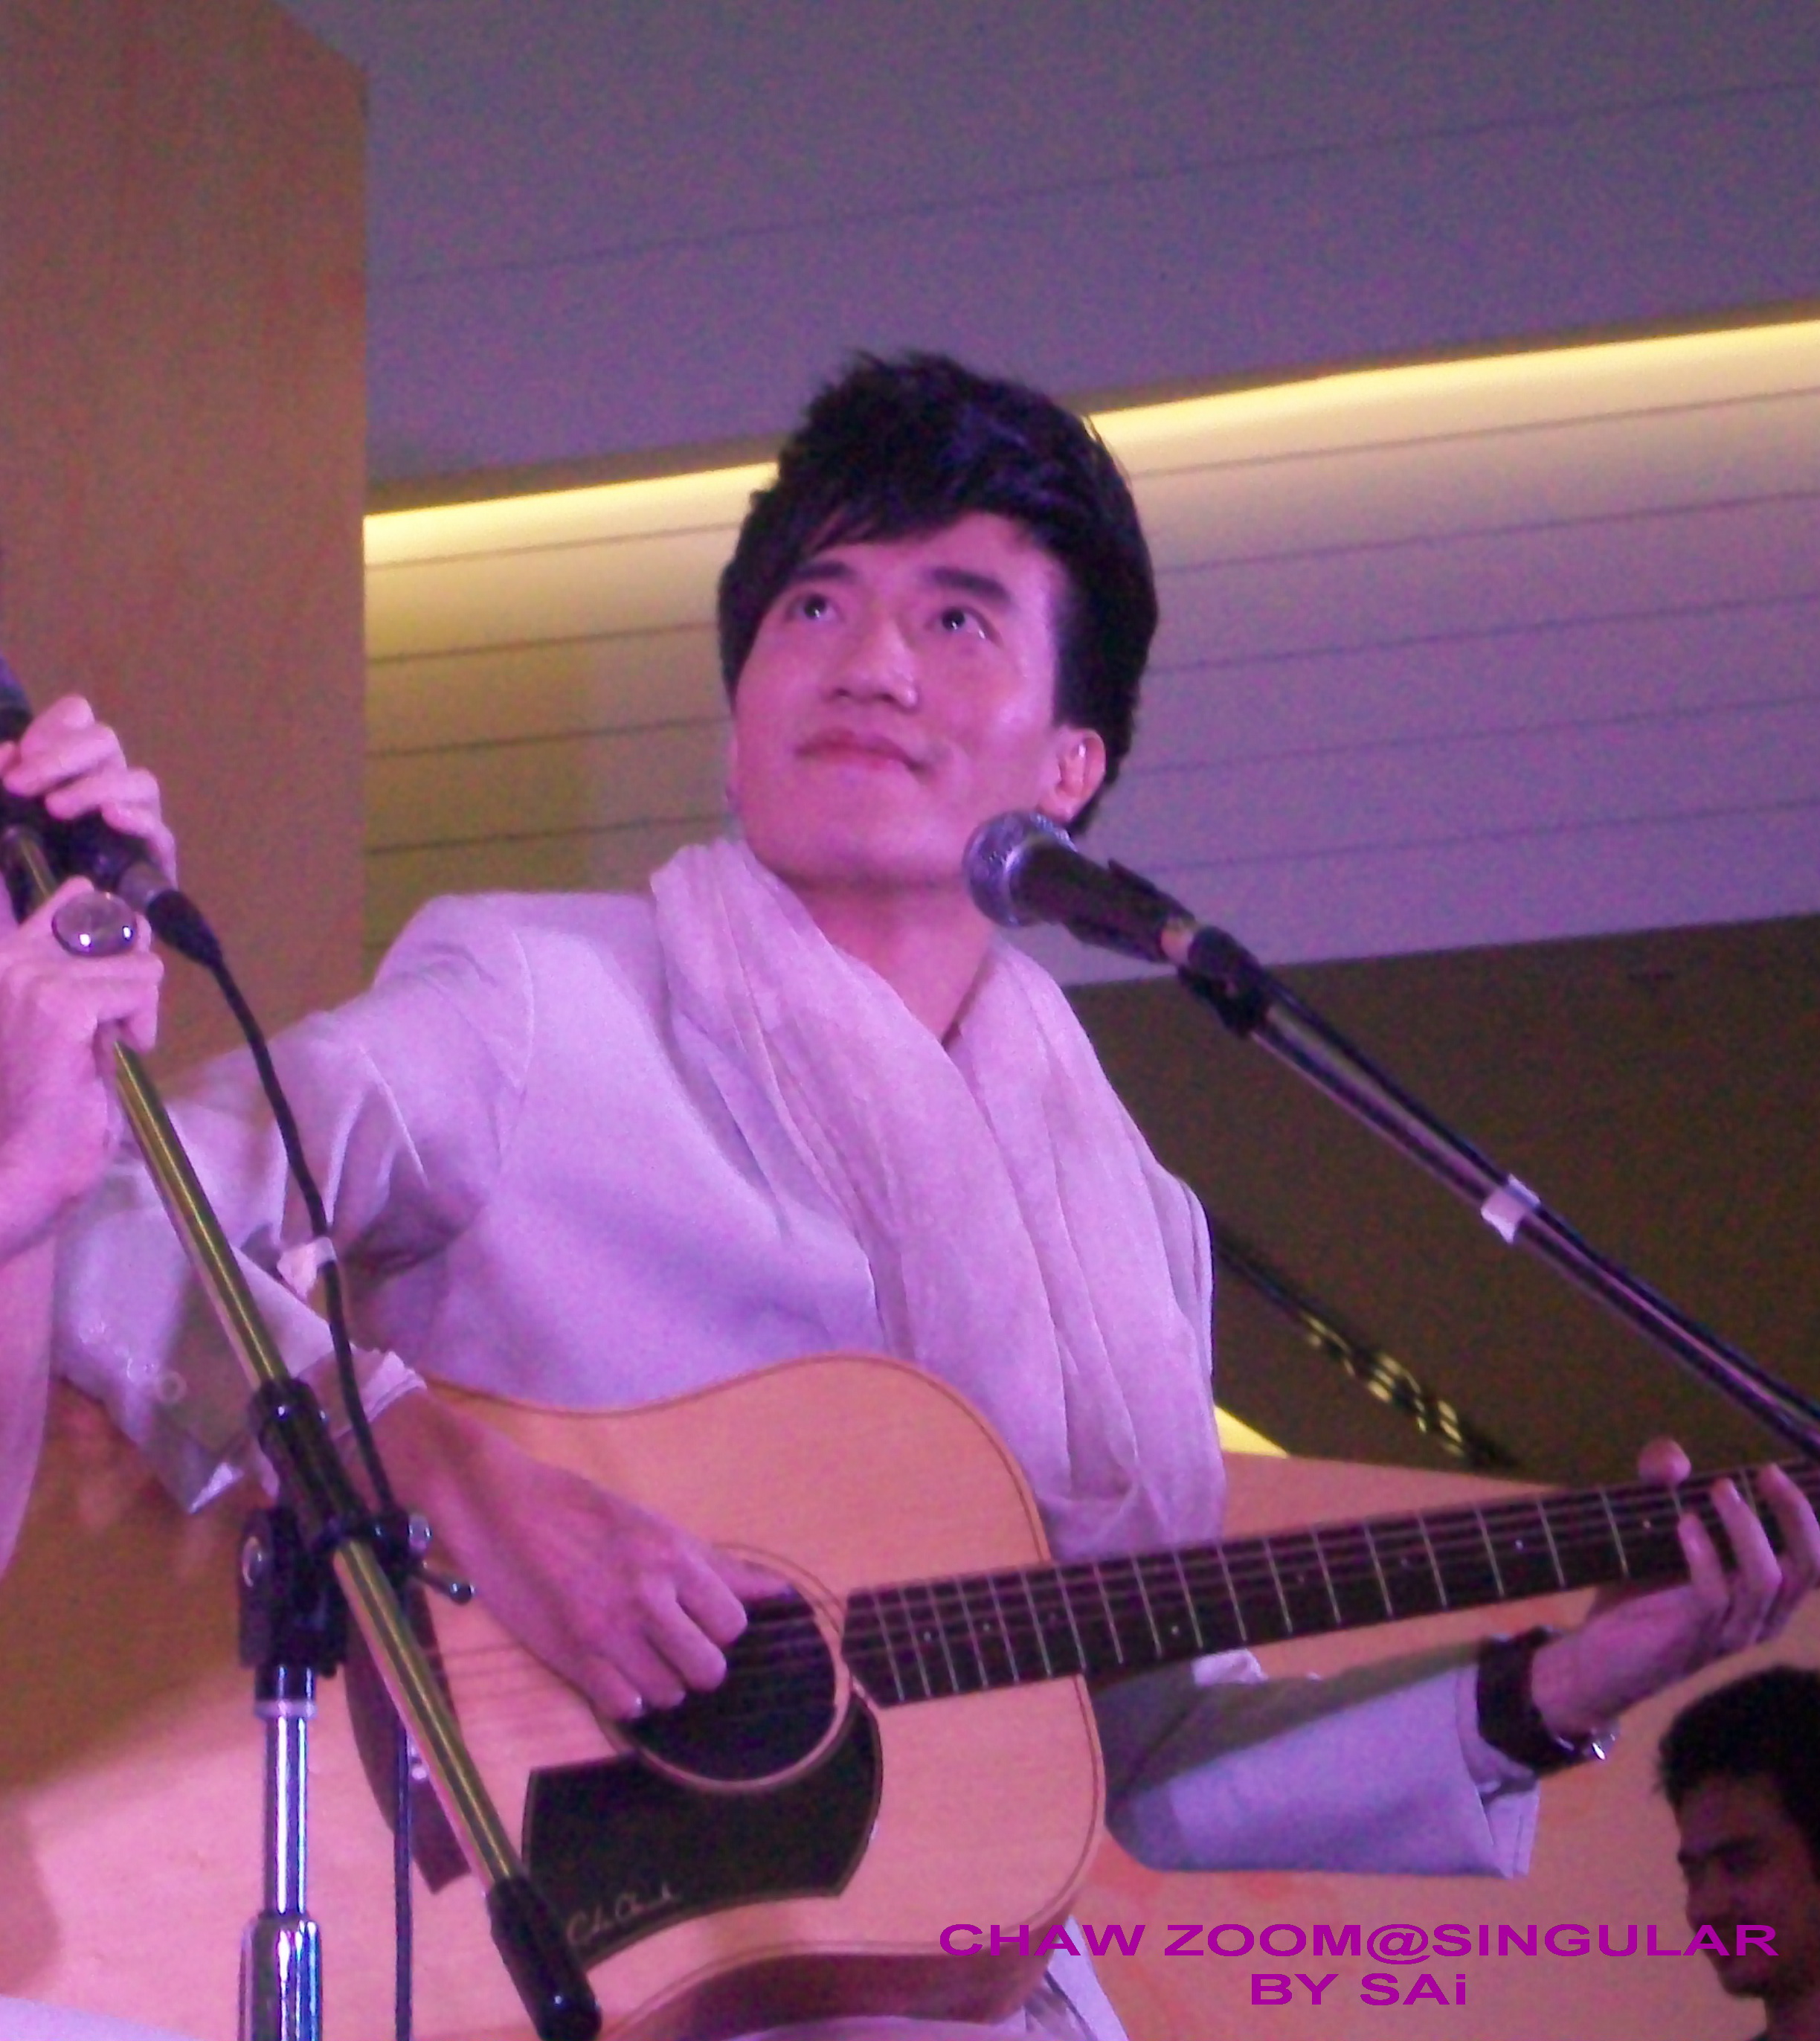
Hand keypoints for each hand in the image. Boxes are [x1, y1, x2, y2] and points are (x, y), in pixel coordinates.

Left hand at [0, 693, 176, 880]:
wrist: (24, 955)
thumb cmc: (3, 895)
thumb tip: (10, 753)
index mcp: (62, 775)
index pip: (76, 720)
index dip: (54, 727)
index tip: (20, 759)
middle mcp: (99, 792)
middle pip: (105, 741)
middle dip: (63, 755)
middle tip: (24, 788)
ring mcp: (129, 827)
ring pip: (138, 780)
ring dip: (96, 787)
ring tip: (57, 811)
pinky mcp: (151, 867)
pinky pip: (160, 832)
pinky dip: (138, 819)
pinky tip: (112, 819)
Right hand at [0, 879, 162, 1257]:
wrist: (20, 1167)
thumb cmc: (44, 1107)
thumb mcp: (69, 1025)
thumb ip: (89, 975)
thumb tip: (136, 924)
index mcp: (4, 962)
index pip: (72, 903)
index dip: (112, 938)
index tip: (112, 990)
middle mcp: (6, 960)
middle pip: (115, 932)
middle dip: (129, 986)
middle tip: (107, 1036)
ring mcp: (28, 978)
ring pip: (136, 964)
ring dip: (137, 1011)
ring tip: (103, 1053)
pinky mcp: (60, 1004)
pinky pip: (140, 986)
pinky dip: (142, 1024)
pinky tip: (119, 1054)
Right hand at [374, 1392, 784, 1721]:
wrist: (499, 1506)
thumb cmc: (578, 1509)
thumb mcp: (652, 1524)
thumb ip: (713, 1563)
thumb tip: (778, 1590)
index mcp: (672, 1556)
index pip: (733, 1622)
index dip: (720, 1627)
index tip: (698, 1618)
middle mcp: (646, 1596)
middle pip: (708, 1668)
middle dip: (697, 1662)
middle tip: (673, 1644)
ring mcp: (607, 1632)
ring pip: (669, 1694)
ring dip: (661, 1681)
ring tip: (639, 1656)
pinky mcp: (570, 1657)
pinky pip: (624, 1707)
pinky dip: (625, 1697)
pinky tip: (613, 1672)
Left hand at [1531, 1440, 1819, 1737]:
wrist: (1595, 1662)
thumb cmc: (1636, 1596)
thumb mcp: (1651, 1537)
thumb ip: (1663, 1492)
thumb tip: (1674, 1459)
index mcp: (1765, 1598)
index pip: (1815, 1562)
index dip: (1811, 1517)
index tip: (1780, 1472)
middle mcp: (1761, 1619)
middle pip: (1809, 1569)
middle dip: (1795, 1516)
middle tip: (1765, 1473)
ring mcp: (1729, 1634)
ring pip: (1765, 1580)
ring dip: (1745, 1528)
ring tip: (1718, 1489)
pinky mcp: (1693, 1639)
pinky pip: (1716, 1595)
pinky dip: (1705, 1554)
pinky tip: (1685, 1524)